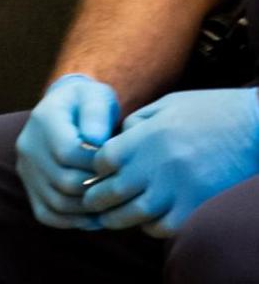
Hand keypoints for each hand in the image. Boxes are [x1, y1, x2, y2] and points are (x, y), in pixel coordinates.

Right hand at [15, 73, 117, 229]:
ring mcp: (26, 168)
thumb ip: (96, 113)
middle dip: (98, 189)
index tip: (120, 164)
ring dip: (89, 209)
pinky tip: (95, 216)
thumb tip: (95, 140)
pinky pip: (47, 214)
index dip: (98, 165)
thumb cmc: (88, 103)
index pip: (68, 153)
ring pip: (57, 202)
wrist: (67, 108)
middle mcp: (28, 145)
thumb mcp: (96, 97)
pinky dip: (72, 221)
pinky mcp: (29, 186)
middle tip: (122, 189)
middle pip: (64, 182)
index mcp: (43, 120)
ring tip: (113, 205)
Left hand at [81, 88, 258, 236]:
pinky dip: (151, 228)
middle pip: (112, 190)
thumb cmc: (211, 110)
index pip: (103, 161)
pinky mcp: (199, 204)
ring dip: (117, 219)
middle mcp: (159, 164)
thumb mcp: (167, 105)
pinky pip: (165, 226)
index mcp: (147, 136)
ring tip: (109, 218)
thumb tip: (115, 141)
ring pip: (135, 214)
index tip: (96, 172)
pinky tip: (147, 221)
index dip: (96, 168)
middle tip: (90, 202)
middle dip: (96, 198)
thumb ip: (137, 122)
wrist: (255, 125)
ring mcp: (179, 187)